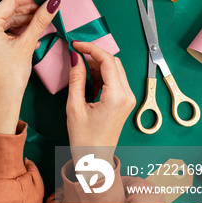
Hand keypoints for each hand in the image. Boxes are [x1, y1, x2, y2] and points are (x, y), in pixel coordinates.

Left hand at [0, 0, 60, 133]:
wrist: (0, 101)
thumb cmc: (10, 77)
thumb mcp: (27, 44)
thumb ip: (40, 20)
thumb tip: (53, 3)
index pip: (10, 1)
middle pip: (7, 10)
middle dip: (29, 9)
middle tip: (49, 8)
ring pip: (5, 20)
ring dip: (24, 20)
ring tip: (43, 21)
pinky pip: (1, 30)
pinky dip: (16, 30)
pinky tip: (32, 33)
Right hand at [66, 41, 135, 166]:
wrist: (95, 159)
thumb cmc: (84, 138)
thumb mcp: (74, 106)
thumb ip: (76, 79)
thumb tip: (75, 58)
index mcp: (117, 96)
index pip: (107, 61)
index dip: (91, 48)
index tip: (76, 44)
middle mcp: (126, 95)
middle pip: (113, 63)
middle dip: (94, 55)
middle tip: (75, 53)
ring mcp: (127, 98)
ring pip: (114, 70)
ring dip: (97, 64)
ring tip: (79, 67)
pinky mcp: (123, 101)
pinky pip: (114, 80)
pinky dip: (100, 74)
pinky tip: (87, 78)